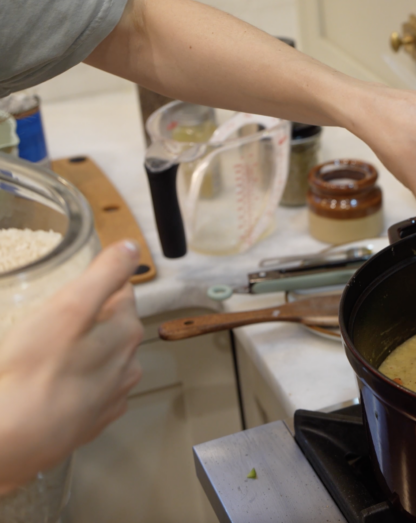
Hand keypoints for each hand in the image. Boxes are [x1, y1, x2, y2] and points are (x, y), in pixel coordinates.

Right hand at [0, 241, 143, 493]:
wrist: (12, 440)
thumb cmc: (34, 370)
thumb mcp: (67, 308)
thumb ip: (103, 276)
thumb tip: (131, 248)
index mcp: (126, 332)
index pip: (122, 292)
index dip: (97, 285)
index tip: (72, 289)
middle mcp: (128, 364)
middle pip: (113, 327)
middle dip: (90, 319)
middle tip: (51, 321)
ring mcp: (111, 396)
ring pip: (102, 360)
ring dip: (83, 352)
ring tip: (47, 354)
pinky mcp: (91, 421)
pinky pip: (89, 391)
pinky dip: (75, 383)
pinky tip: (50, 384)